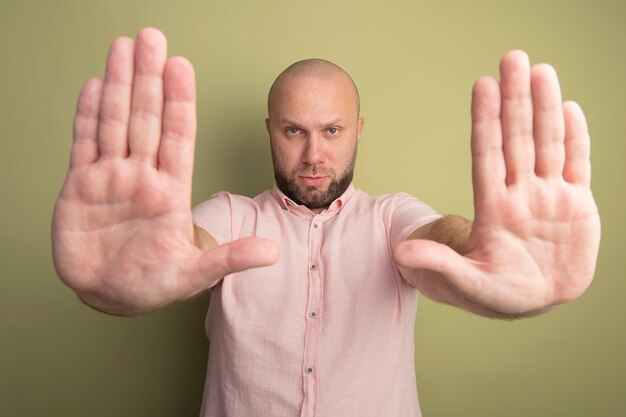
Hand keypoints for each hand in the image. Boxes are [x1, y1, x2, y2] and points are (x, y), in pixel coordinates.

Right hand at [52, 28, 277, 314]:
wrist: (108, 296)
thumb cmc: (151, 285)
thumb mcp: (192, 275)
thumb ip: (228, 259)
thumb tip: (272, 253)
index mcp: (170, 191)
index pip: (177, 137)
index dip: (178, 102)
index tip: (181, 68)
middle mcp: (142, 176)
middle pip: (146, 118)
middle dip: (148, 79)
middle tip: (151, 38)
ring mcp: (111, 177)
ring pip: (115, 121)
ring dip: (118, 85)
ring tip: (123, 48)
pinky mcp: (80, 186)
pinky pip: (84, 143)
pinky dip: (87, 115)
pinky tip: (95, 86)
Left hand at [394, 51, 599, 315]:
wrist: (536, 300)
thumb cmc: (497, 293)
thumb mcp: (467, 283)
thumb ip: (439, 264)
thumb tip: (398, 253)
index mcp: (493, 210)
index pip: (487, 154)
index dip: (485, 120)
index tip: (482, 85)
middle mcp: (520, 194)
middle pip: (517, 139)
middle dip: (515, 99)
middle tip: (512, 57)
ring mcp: (548, 197)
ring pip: (547, 144)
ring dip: (545, 108)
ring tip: (540, 71)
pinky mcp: (577, 205)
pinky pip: (577, 165)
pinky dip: (576, 139)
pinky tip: (569, 109)